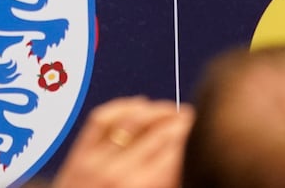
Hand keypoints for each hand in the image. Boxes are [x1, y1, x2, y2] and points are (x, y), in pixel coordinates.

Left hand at [49, 97, 191, 187]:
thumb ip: (170, 184)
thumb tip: (187, 169)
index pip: (177, 149)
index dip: (195, 136)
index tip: (207, 131)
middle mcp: (119, 172)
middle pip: (160, 133)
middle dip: (182, 123)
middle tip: (198, 119)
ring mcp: (95, 161)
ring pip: (133, 120)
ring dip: (158, 112)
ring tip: (174, 112)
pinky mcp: (77, 156)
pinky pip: (101, 120)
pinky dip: (122, 108)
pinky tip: (139, 105)